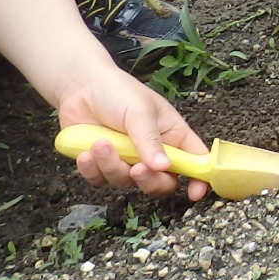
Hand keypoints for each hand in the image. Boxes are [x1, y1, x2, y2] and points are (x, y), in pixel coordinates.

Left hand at [57, 69, 208, 199]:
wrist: (80, 86)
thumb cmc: (118, 91)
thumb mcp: (140, 111)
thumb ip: (150, 140)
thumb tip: (164, 167)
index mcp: (172, 136)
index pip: (194, 160)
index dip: (198, 178)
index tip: (195, 193)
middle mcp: (152, 152)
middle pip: (161, 183)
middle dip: (148, 181)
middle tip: (136, 168)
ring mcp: (126, 161)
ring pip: (126, 182)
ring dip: (112, 166)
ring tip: (100, 144)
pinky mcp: (101, 165)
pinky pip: (100, 180)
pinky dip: (92, 169)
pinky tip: (85, 153)